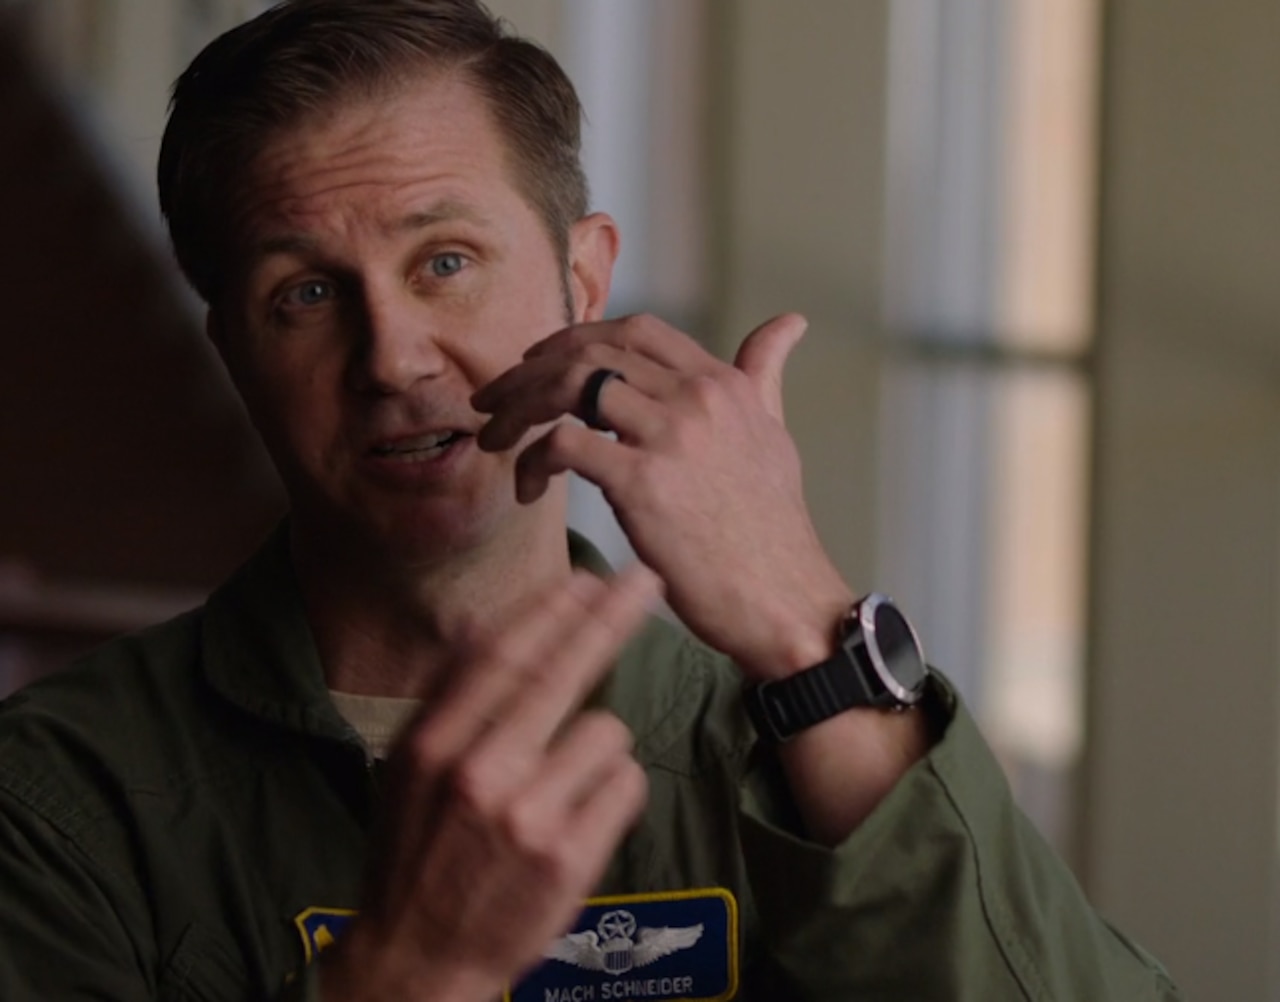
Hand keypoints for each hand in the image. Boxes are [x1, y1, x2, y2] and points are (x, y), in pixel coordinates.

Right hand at [321, 567, 659, 1001]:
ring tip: (565, 784)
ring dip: (599, 746)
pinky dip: (613, 792)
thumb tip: (487, 623)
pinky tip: (582, 816)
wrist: (415, 961)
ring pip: (605, 731)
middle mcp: (478, 772)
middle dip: (609, 618)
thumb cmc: (414, 857)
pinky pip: (624, 786)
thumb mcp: (409, 771)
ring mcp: (526, 816)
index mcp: (433, 745)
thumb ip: (449, 698)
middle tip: (644, 582)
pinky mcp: (569, 857)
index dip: (552, 610)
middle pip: (562, 673)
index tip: (587, 577)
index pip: (504, 657)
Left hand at [472, 313, 852, 677]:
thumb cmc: (772, 529)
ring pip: (570, 385)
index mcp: (722, 384)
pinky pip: (563, 444)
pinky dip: (532, 460)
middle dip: (530, 370)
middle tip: (495, 399)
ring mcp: (670, 436)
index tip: (540, 362)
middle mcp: (697, 397)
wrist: (783, 598)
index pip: (635, 330)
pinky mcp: (642, 482)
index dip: (577, 338)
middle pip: (591, 351)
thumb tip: (788, 322)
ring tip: (493, 437)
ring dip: (518, 408)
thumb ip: (763, 376)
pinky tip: (527, 488)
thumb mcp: (775, 434)